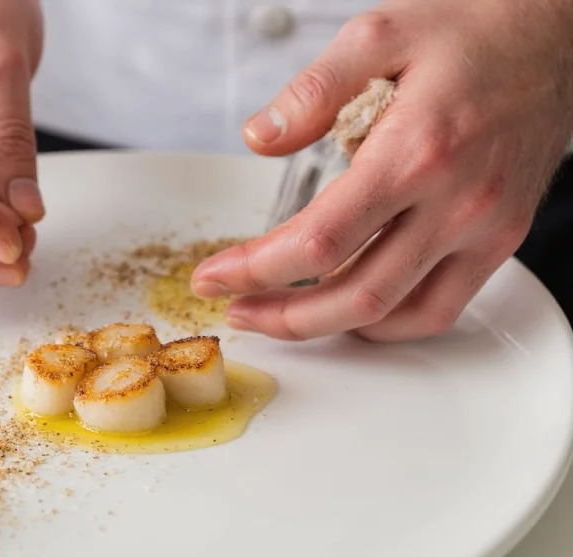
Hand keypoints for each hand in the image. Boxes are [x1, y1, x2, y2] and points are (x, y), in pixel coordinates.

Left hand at [192, 0, 572, 340]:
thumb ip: (312, 91)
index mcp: (414, 152)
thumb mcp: (376, 33)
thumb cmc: (469, 30)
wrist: (552, 34)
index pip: (319, 240)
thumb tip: (260, 139)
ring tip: (278, 315)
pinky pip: (439, 309)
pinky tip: (348, 313)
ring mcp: (483, 229)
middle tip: (237, 309)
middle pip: (354, 294)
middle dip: (281, 314)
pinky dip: (386, 325)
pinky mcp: (499, 240)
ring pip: (395, 314)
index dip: (255, 269)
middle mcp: (455, 202)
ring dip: (326, 327)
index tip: (215, 276)